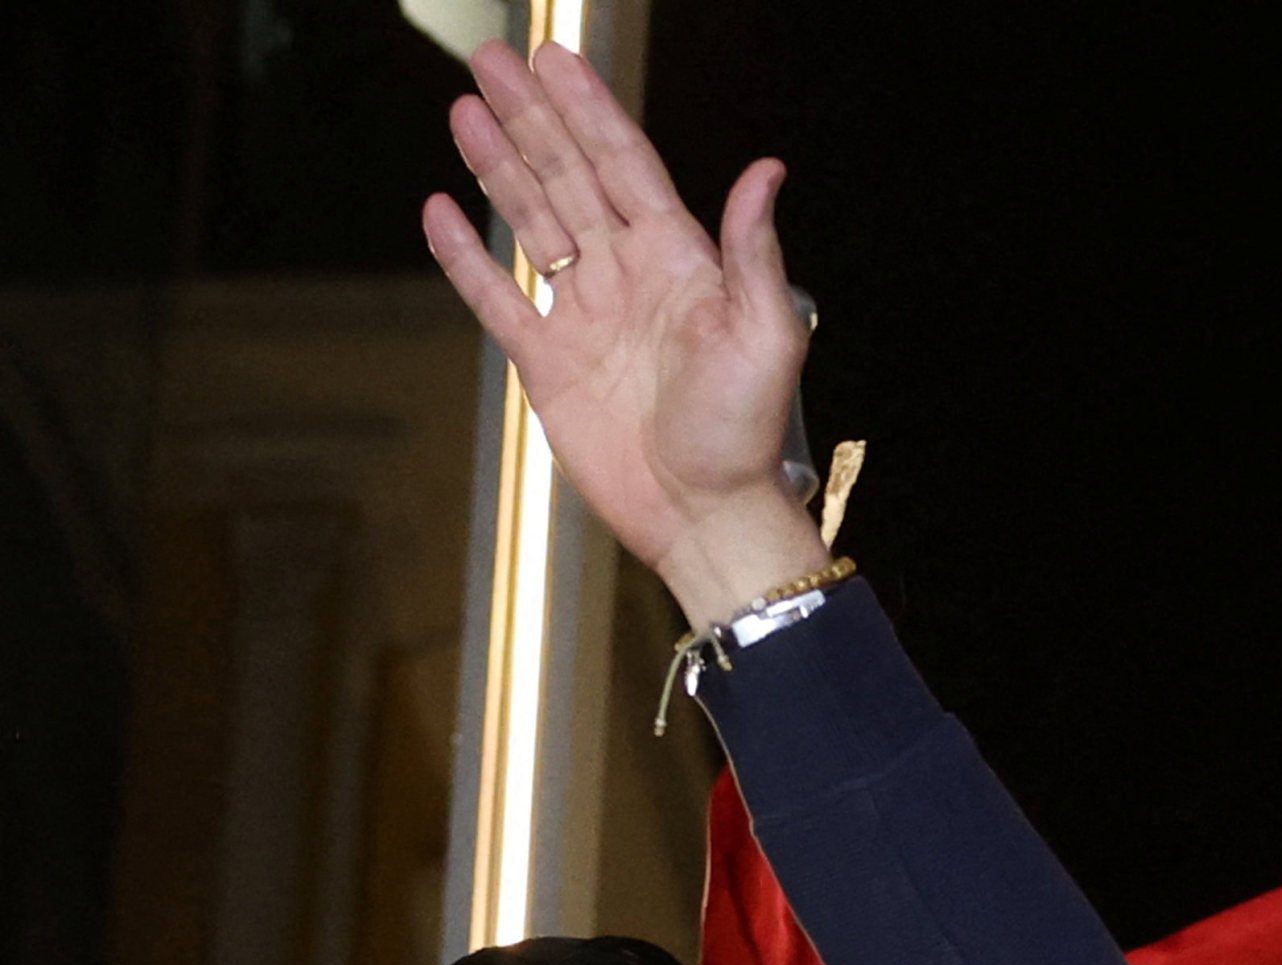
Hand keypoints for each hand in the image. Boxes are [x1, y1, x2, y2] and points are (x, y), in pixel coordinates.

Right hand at [419, 43, 830, 624]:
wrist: (704, 515)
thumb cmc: (745, 434)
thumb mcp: (766, 335)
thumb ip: (754, 251)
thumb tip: (766, 169)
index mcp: (680, 262)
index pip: (625, 166)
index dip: (589, 111)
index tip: (557, 60)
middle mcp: (628, 277)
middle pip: (570, 177)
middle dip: (531, 118)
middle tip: (492, 59)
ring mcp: (584, 316)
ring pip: (531, 221)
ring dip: (499, 166)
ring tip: (465, 109)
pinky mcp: (548, 362)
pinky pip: (497, 297)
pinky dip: (466, 256)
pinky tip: (441, 209)